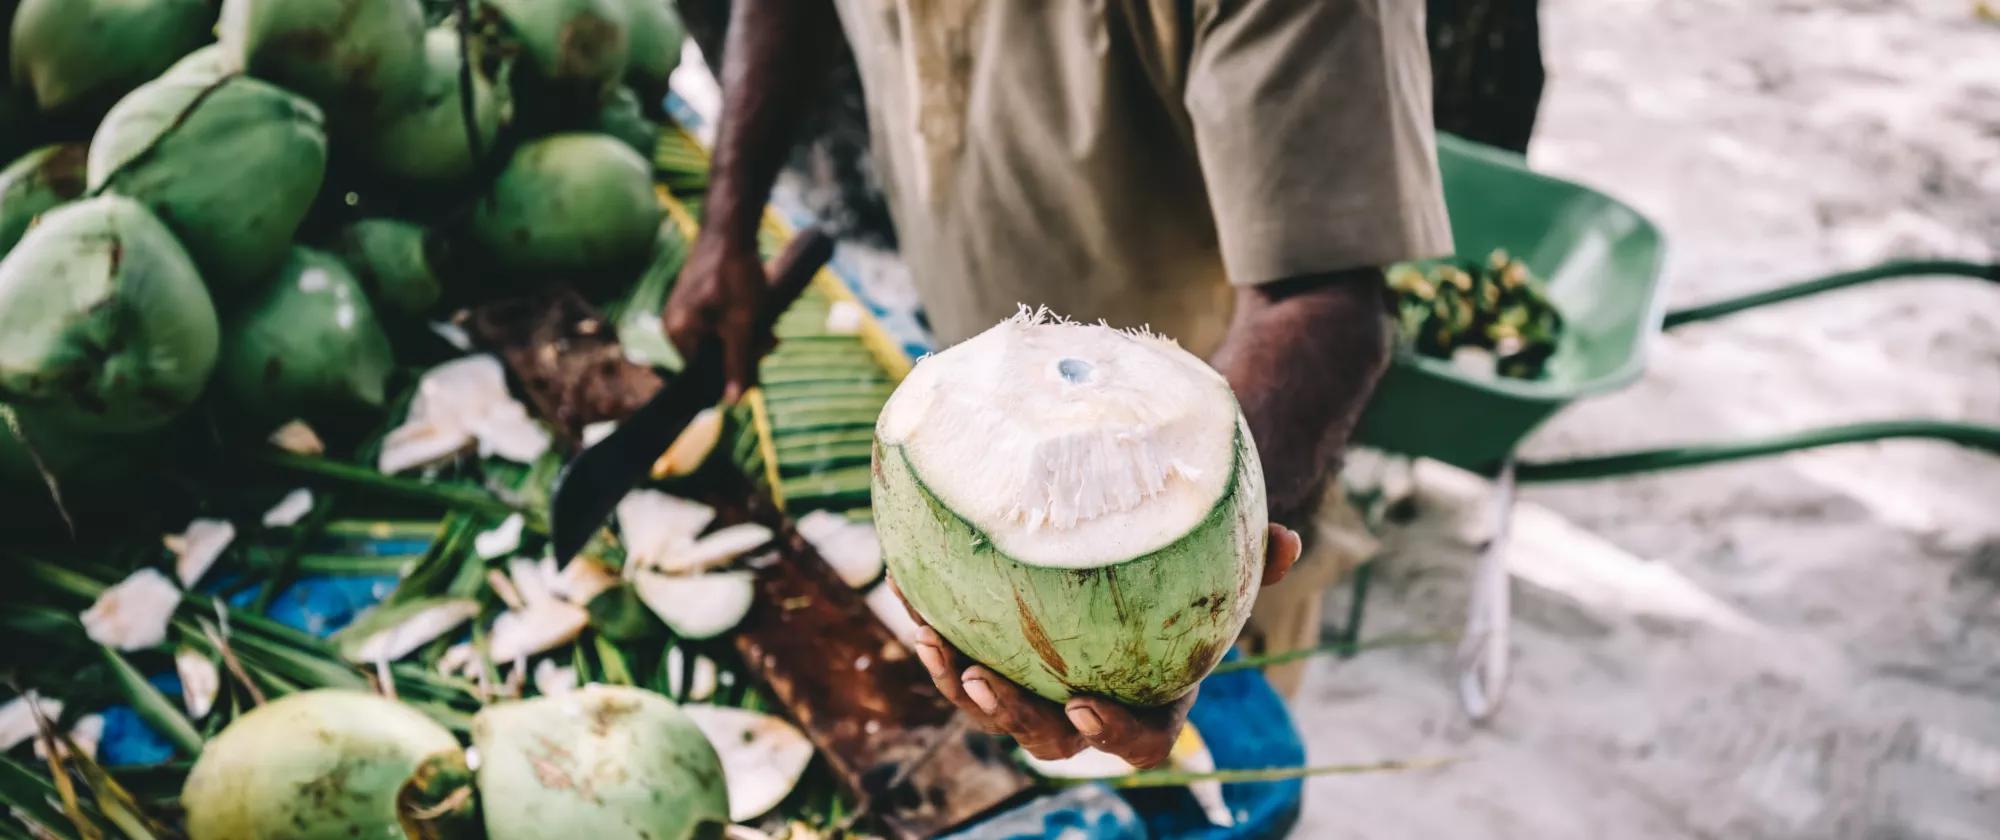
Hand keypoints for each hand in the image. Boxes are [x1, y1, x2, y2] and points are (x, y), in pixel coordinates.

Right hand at [662, 230, 769, 402]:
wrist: (732, 229)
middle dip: (743, 352)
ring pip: (718, 339)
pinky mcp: (695, 298)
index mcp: (678, 333)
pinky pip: (717, 322)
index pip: (704, 374)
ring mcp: (683, 310)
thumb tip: (732, 402)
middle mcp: (673, 324)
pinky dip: (738, 322)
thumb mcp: (742, 326)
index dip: (734, 372)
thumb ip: (737, 364)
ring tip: (767, 324)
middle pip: (712, 356)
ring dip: (745, 337)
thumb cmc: (735, 275)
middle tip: (770, 339)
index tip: (759, 360)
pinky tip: (755, 310)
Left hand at [897, 523, 1302, 767]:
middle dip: (1011, 715)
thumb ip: (1254, 564)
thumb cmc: (1188, 578)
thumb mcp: (1223, 572)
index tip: (1085, 704)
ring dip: (956, 682)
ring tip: (933, 640)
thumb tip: (1293, 540)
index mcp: (1150, 700)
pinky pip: (958, 658)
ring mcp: (1037, 690)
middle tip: (983, 681)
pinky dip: (934, 630)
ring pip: (989, 708)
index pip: (1137, 743)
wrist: (1144, 567)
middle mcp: (1089, 707)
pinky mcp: (995, 660)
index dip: (1110, 735)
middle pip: (1046, 739)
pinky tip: (907, 587)